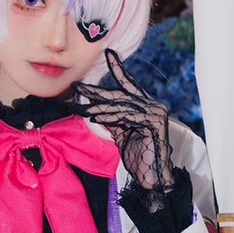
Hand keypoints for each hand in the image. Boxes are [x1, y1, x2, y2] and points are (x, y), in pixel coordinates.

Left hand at [75, 50, 173, 191]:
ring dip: (99, 108)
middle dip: (97, 91)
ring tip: (82, 108)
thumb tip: (95, 108)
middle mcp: (153, 106)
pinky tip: (96, 118)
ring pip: (121, 106)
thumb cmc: (139, 158)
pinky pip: (127, 117)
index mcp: (146, 107)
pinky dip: (110, 117)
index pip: (129, 85)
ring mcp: (156, 113)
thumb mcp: (121, 134)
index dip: (118, 69)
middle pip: (120, 95)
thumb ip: (112, 119)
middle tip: (78, 86)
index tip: (109, 53)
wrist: (152, 179)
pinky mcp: (155, 123)